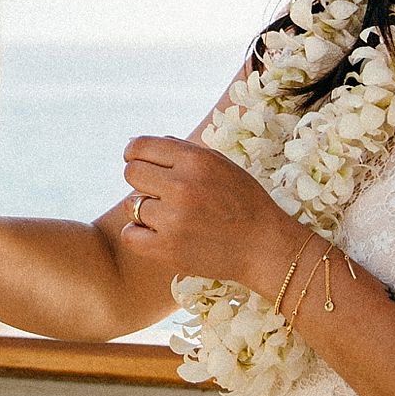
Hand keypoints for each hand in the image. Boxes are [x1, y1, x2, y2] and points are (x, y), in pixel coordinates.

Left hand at [116, 135, 299, 294]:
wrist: (265, 247)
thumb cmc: (242, 202)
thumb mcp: (219, 164)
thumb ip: (180, 151)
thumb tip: (135, 146)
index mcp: (195, 160)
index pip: (140, 146)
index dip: (133, 153)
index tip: (136, 161)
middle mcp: (182, 186)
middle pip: (131, 173)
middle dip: (141, 180)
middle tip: (158, 192)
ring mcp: (173, 219)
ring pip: (131, 204)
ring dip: (145, 210)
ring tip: (168, 216)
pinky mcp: (168, 249)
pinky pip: (129, 234)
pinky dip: (139, 235)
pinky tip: (157, 234)